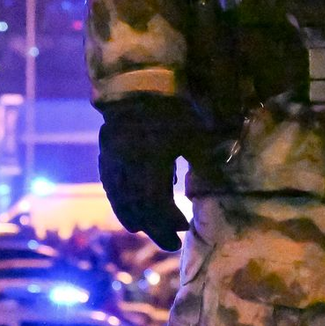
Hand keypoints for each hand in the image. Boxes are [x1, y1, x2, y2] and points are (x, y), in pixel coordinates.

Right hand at [97, 95, 200, 250]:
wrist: (142, 84)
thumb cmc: (176, 109)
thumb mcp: (195, 136)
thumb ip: (204, 165)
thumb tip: (218, 191)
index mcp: (151, 161)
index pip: (156, 203)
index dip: (169, 221)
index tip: (183, 230)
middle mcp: (128, 163)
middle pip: (138, 205)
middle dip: (153, 226)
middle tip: (170, 241)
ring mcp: (114, 157)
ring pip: (119, 196)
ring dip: (132, 215)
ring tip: (144, 228)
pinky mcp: (106, 150)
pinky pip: (109, 180)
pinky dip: (118, 197)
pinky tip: (125, 203)